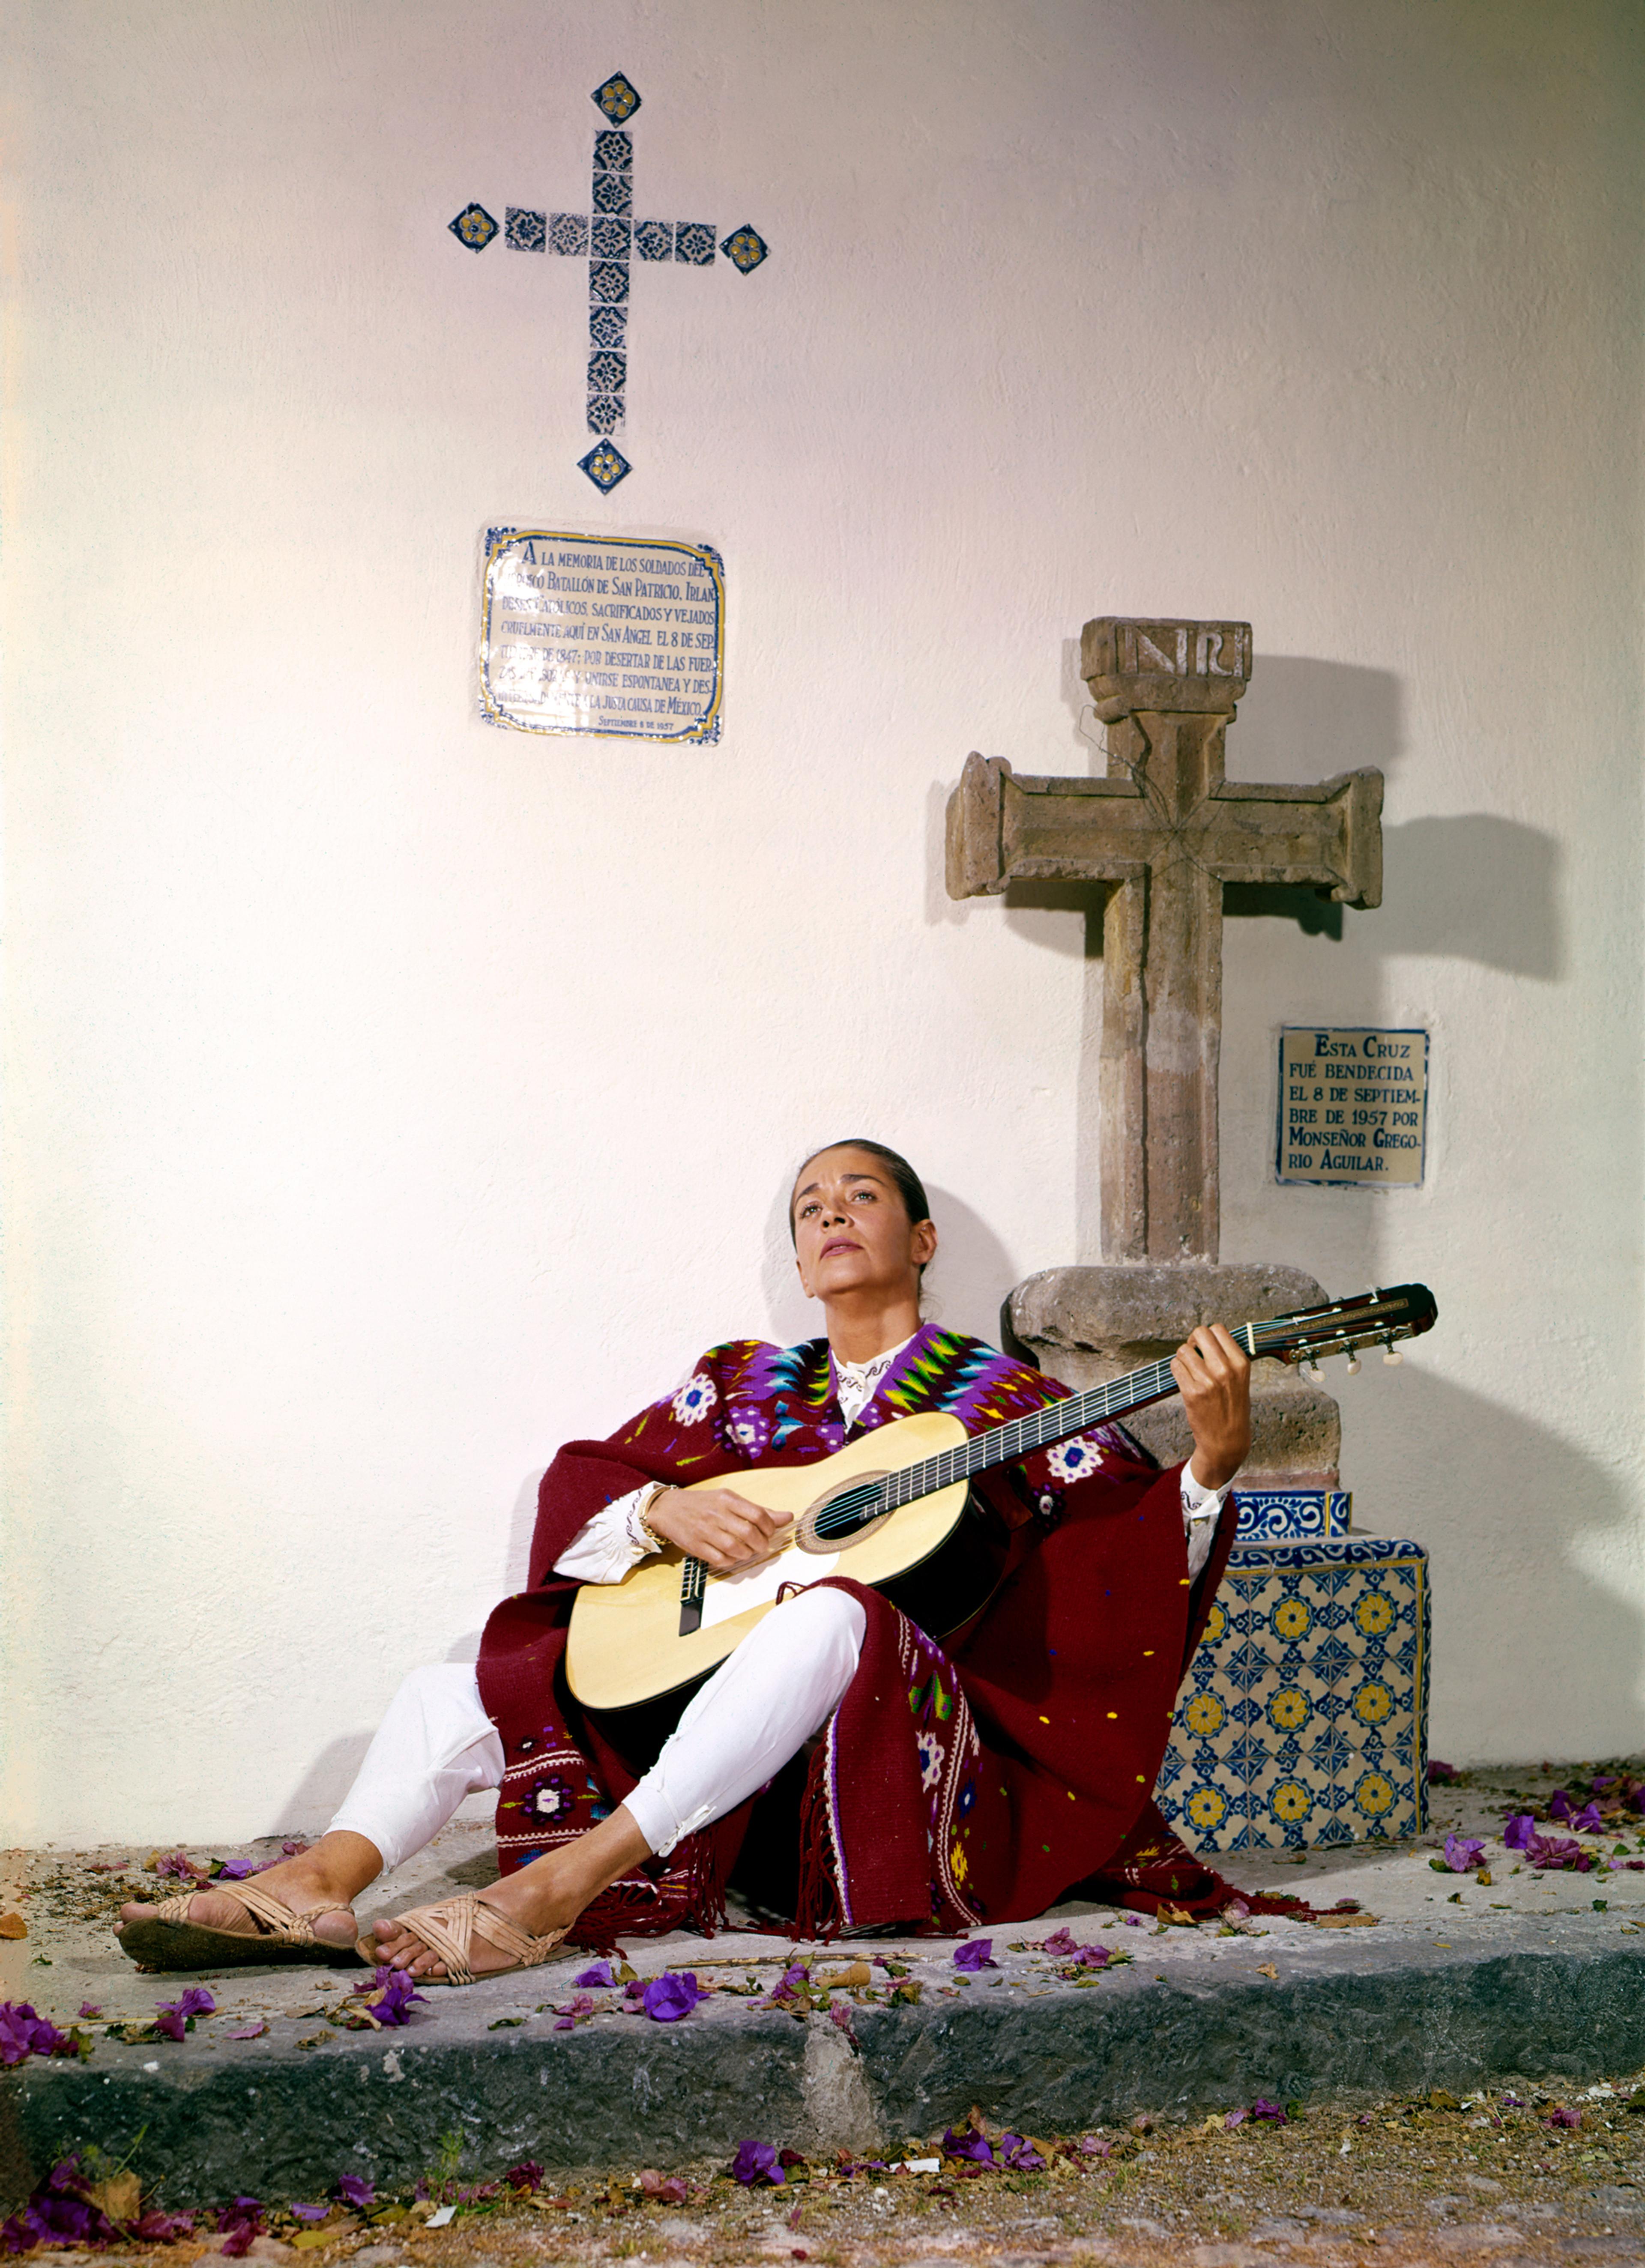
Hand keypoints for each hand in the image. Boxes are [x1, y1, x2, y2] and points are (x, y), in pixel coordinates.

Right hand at [646, 1487, 791, 1573]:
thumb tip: (788, 1517)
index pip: (758, 1514)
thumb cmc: (704, 1504)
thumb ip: (759, 1510)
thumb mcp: (730, 1500)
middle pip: (749, 1533)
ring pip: (735, 1548)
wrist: (668, 1509)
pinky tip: (733, 1556)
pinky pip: (720, 1559)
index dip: (770, 1527)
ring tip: (748, 1551)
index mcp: (727, 1499)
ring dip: (747, 1554)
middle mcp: (716, 1514)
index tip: (769, 1532)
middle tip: (761, 1546)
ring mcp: (705, 1531)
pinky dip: (732, 1561)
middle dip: (761, 1544)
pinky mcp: (696, 1546)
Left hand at [1171, 1324, 1251, 1490]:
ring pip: (1183, 1350)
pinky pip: (1175, 1366)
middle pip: (1200, 1333)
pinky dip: (1176, 1370)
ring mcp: (1208, 1381)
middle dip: (1193, 1341)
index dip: (1206, 1336)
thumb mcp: (1240, 1379)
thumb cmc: (1232, 1407)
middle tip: (1193, 1354)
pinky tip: (1184, 1380)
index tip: (1203, 1346)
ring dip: (1183, 1358)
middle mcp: (1226, 1369)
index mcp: (1241, 1363)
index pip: (1218, 1329)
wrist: (1227, 1440)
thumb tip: (1205, 1337)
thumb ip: (1227, 1357)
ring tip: (1190, 1372)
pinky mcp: (1192, 1392)